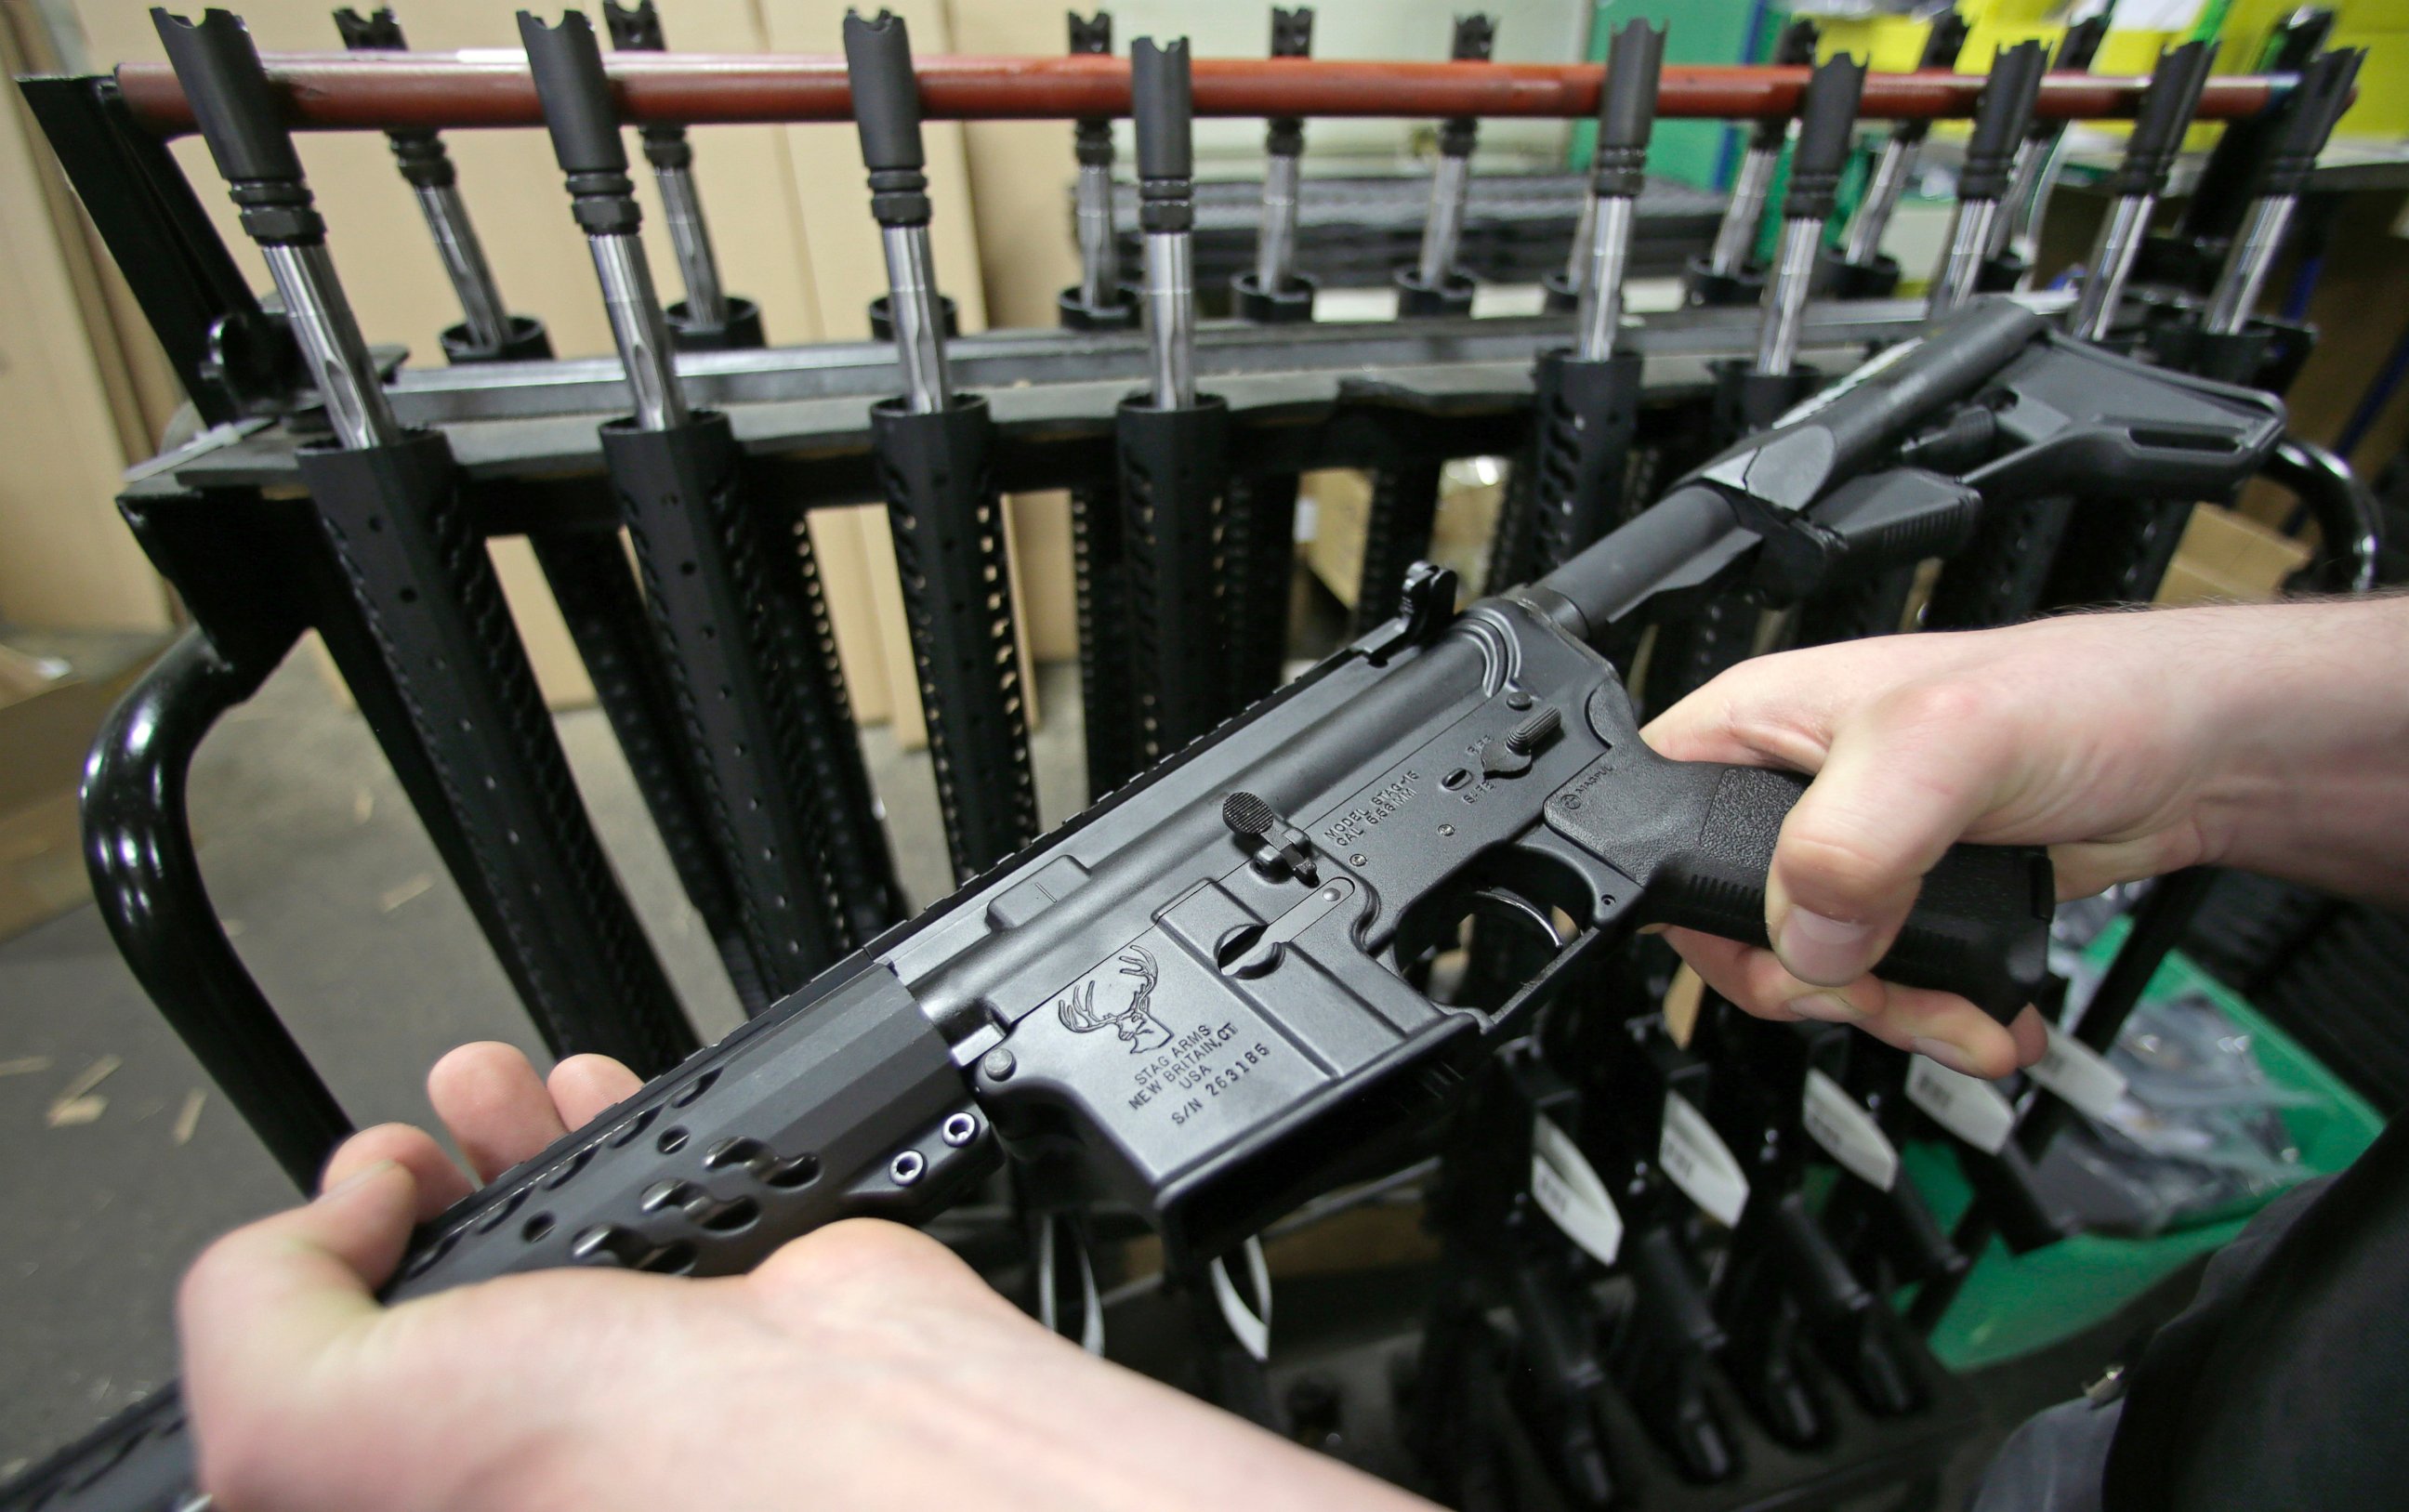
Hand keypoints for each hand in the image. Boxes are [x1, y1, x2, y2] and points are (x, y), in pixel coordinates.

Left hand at [181, 1044, 1431, 1511]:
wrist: (844, 1429)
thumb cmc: (622, 1468)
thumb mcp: (315, 1423)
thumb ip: (251, 1313)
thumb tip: (325, 1217)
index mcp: (417, 1493)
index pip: (321, 1392)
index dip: (308, 1282)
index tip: (342, 1221)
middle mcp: (519, 1446)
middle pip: (433, 1291)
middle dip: (410, 1189)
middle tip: (405, 1154)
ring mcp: (626, 1370)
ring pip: (537, 1229)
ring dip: (502, 1135)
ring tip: (480, 1087)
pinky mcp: (720, 1304)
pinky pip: (648, 1195)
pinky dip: (616, 1128)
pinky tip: (585, 1097)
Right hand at [1640, 605, 2373, 1077]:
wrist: (2194, 756)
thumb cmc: (2078, 699)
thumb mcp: (1944, 743)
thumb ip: (1853, 838)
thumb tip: (1807, 935)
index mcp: (1751, 727)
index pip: (1653, 834)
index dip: (1701, 911)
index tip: (1789, 949)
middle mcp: (1787, 794)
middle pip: (1732, 932)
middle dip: (1816, 990)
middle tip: (1881, 992)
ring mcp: (1849, 854)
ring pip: (1809, 975)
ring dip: (1886, 1017)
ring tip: (1960, 1019)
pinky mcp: (1907, 902)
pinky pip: (1878, 988)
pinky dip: (1928, 1020)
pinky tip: (1983, 1017)